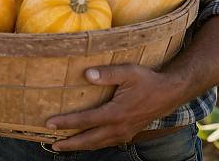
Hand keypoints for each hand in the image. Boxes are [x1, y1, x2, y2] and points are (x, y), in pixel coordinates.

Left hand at [45, 64, 181, 150]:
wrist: (169, 93)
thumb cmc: (147, 80)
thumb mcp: (128, 72)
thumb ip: (107, 73)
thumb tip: (86, 74)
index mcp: (116, 113)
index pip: (85, 120)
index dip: (66, 122)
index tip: (49, 123)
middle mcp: (118, 127)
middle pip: (88, 140)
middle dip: (69, 143)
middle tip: (51, 144)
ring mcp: (124, 132)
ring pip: (97, 144)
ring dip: (79, 146)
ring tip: (63, 145)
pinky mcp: (128, 133)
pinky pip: (106, 142)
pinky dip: (92, 144)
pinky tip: (86, 141)